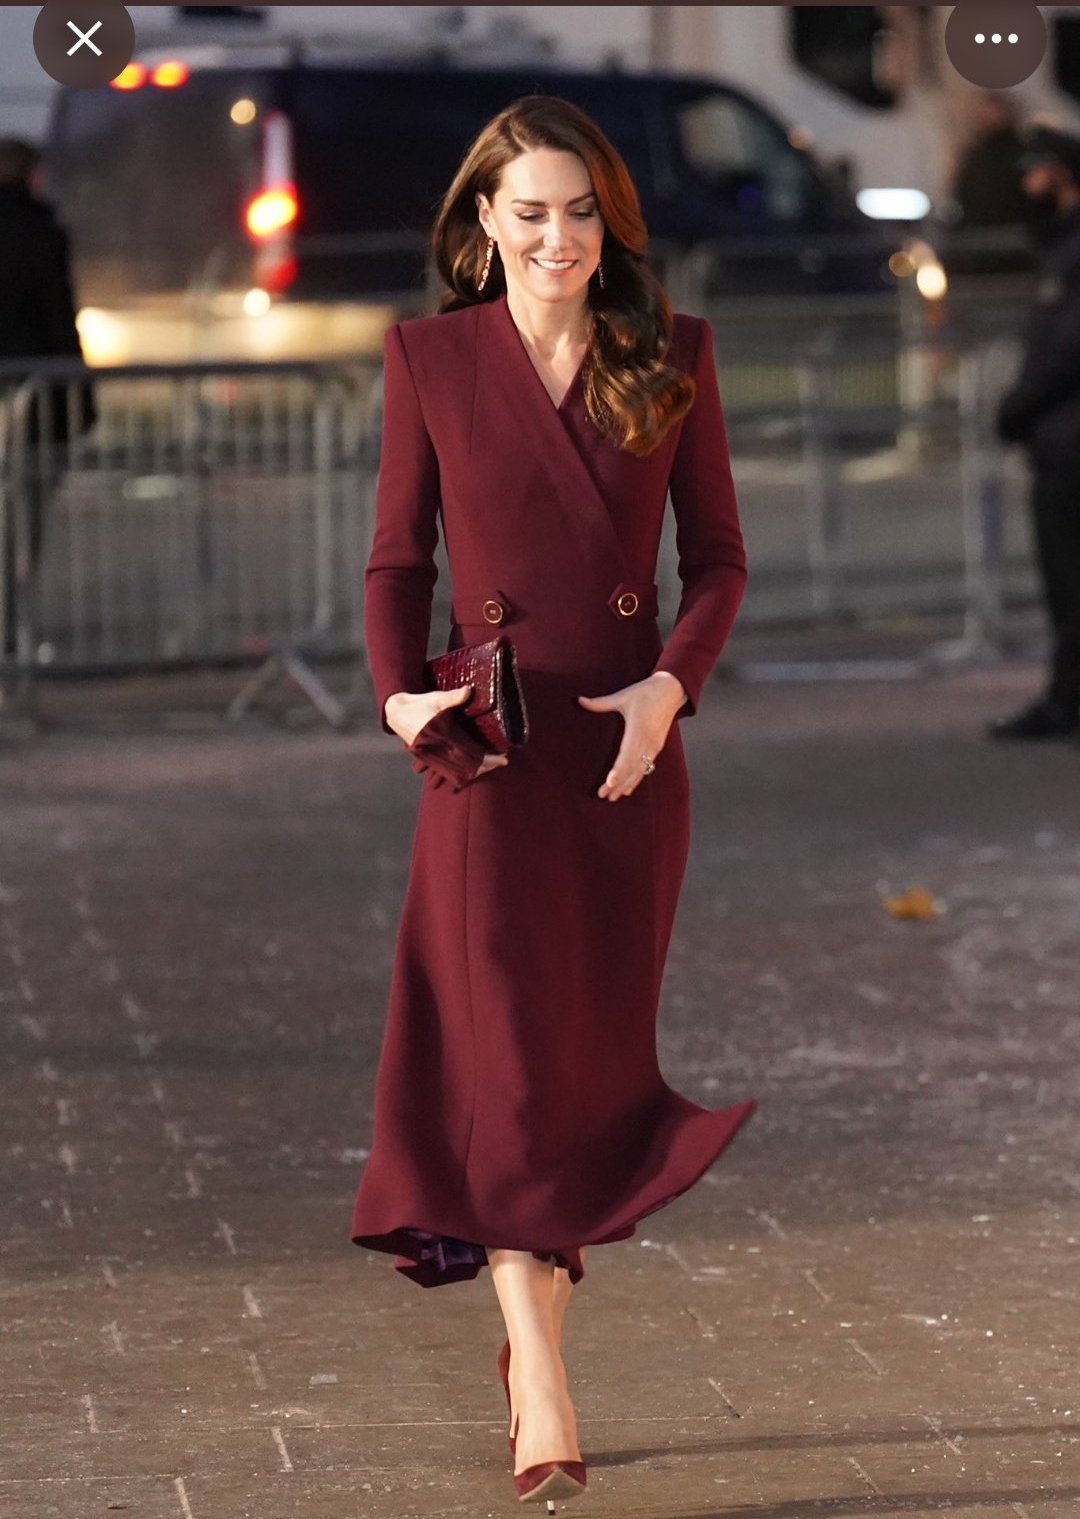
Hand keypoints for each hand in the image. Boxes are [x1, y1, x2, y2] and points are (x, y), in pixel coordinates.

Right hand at [384, 685, 508, 776]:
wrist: (396, 712)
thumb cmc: (419, 703)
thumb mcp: (436, 698)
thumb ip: (453, 697)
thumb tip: (469, 690)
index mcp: (442, 736)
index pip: (470, 752)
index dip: (487, 757)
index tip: (502, 757)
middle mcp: (437, 749)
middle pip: (466, 764)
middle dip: (485, 765)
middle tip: (502, 762)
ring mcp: (432, 755)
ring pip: (457, 769)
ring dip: (474, 769)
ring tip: (490, 766)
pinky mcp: (428, 756)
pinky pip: (447, 769)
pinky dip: (461, 771)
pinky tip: (472, 770)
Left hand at [577, 671, 685, 800]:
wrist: (672, 690)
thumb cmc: (646, 692)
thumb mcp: (622, 696)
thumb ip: (600, 703)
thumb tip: (579, 700)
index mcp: (638, 729)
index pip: (628, 754)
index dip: (619, 770)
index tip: (610, 782)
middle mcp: (648, 741)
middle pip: (632, 768)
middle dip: (618, 783)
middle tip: (603, 796)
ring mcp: (654, 745)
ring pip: (640, 771)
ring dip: (626, 785)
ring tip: (612, 797)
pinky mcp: (657, 747)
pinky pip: (647, 767)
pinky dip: (636, 779)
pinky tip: (628, 789)